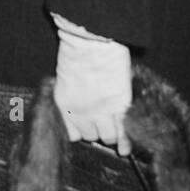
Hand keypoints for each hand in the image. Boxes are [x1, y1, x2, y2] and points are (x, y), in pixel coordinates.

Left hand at [52, 17, 132, 155]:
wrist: (92, 41)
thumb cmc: (78, 50)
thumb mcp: (67, 75)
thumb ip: (73, 95)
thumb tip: (81, 105)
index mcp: (64, 104)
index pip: (71, 133)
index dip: (79, 130)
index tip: (84, 127)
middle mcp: (80, 113)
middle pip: (90, 136)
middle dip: (96, 129)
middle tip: (101, 118)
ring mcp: (100, 112)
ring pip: (107, 137)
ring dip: (111, 132)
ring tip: (113, 122)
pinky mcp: (119, 107)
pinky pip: (122, 133)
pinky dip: (125, 142)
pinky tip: (125, 149)